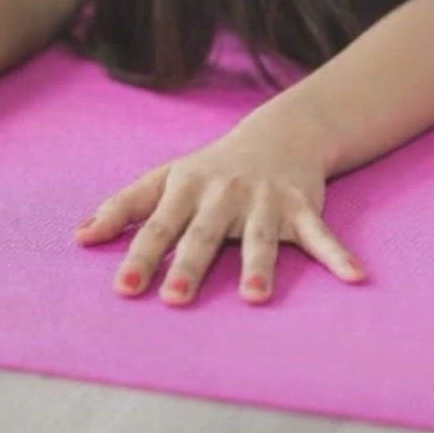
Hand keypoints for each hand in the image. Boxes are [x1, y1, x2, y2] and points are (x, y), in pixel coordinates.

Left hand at [74, 107, 364, 305]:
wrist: (279, 134)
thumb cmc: (210, 168)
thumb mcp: (164, 179)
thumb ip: (123, 208)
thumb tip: (78, 237)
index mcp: (186, 189)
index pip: (157, 226)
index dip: (139, 256)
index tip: (124, 287)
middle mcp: (223, 194)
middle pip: (204, 234)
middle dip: (190, 265)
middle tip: (175, 298)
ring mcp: (264, 200)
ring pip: (260, 237)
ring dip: (260, 267)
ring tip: (256, 299)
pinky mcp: (302, 206)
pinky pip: (321, 234)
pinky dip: (338, 255)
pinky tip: (355, 277)